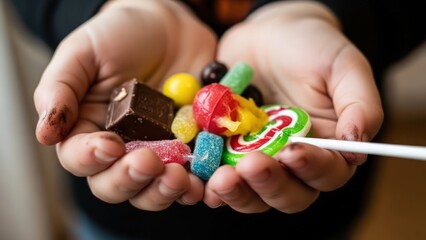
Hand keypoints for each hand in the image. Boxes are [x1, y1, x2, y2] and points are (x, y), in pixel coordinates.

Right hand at [34, 0, 216, 210]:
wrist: (169, 28)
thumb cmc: (120, 35)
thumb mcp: (83, 52)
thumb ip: (61, 88)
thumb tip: (44, 134)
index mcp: (89, 129)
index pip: (80, 157)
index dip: (91, 158)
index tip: (109, 145)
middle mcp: (122, 148)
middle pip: (117, 184)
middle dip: (131, 179)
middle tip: (148, 162)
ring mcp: (158, 152)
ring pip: (154, 189)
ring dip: (165, 191)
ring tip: (178, 177)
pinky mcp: (190, 148)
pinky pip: (193, 176)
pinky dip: (198, 184)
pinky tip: (203, 181)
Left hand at [204, 1, 383, 212]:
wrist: (267, 36)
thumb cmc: (311, 48)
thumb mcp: (342, 66)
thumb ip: (358, 102)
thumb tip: (358, 143)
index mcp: (327, 148)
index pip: (327, 174)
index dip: (312, 168)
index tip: (293, 150)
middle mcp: (292, 162)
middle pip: (288, 195)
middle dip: (269, 185)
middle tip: (250, 165)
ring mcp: (258, 159)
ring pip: (252, 194)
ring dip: (238, 192)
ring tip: (221, 178)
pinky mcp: (228, 153)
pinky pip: (220, 177)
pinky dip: (210, 183)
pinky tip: (200, 177)